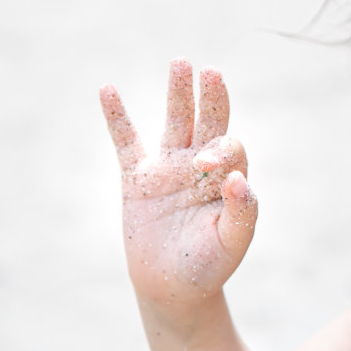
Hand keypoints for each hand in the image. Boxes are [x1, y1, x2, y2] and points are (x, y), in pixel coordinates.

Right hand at [100, 59, 258, 309]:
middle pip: (208, 121)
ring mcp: (168, 168)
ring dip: (178, 93)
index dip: (220, 150)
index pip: (228, 147)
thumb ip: (242, 212)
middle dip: (211, 97)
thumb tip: (239, 179)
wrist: (173, 288)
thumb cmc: (210, 264)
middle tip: (211, 71)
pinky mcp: (137, 178)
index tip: (207, 167)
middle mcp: (200, 165)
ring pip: (175, 121)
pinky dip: (117, 116)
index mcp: (227, 177)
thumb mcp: (233, 242)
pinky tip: (108, 89)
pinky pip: (126, 141)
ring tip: (181, 62)